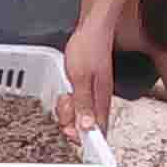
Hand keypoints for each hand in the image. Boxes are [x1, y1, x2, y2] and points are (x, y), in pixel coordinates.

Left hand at [58, 19, 116, 142]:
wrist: (93, 28)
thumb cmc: (88, 48)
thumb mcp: (80, 77)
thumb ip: (83, 104)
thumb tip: (87, 128)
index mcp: (101, 101)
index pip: (97, 132)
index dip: (82, 138)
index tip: (68, 132)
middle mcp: (100, 101)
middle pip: (86, 126)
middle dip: (70, 121)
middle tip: (65, 104)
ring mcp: (95, 94)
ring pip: (80, 115)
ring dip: (68, 110)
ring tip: (66, 95)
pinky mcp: (89, 88)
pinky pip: (78, 103)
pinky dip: (69, 101)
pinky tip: (66, 91)